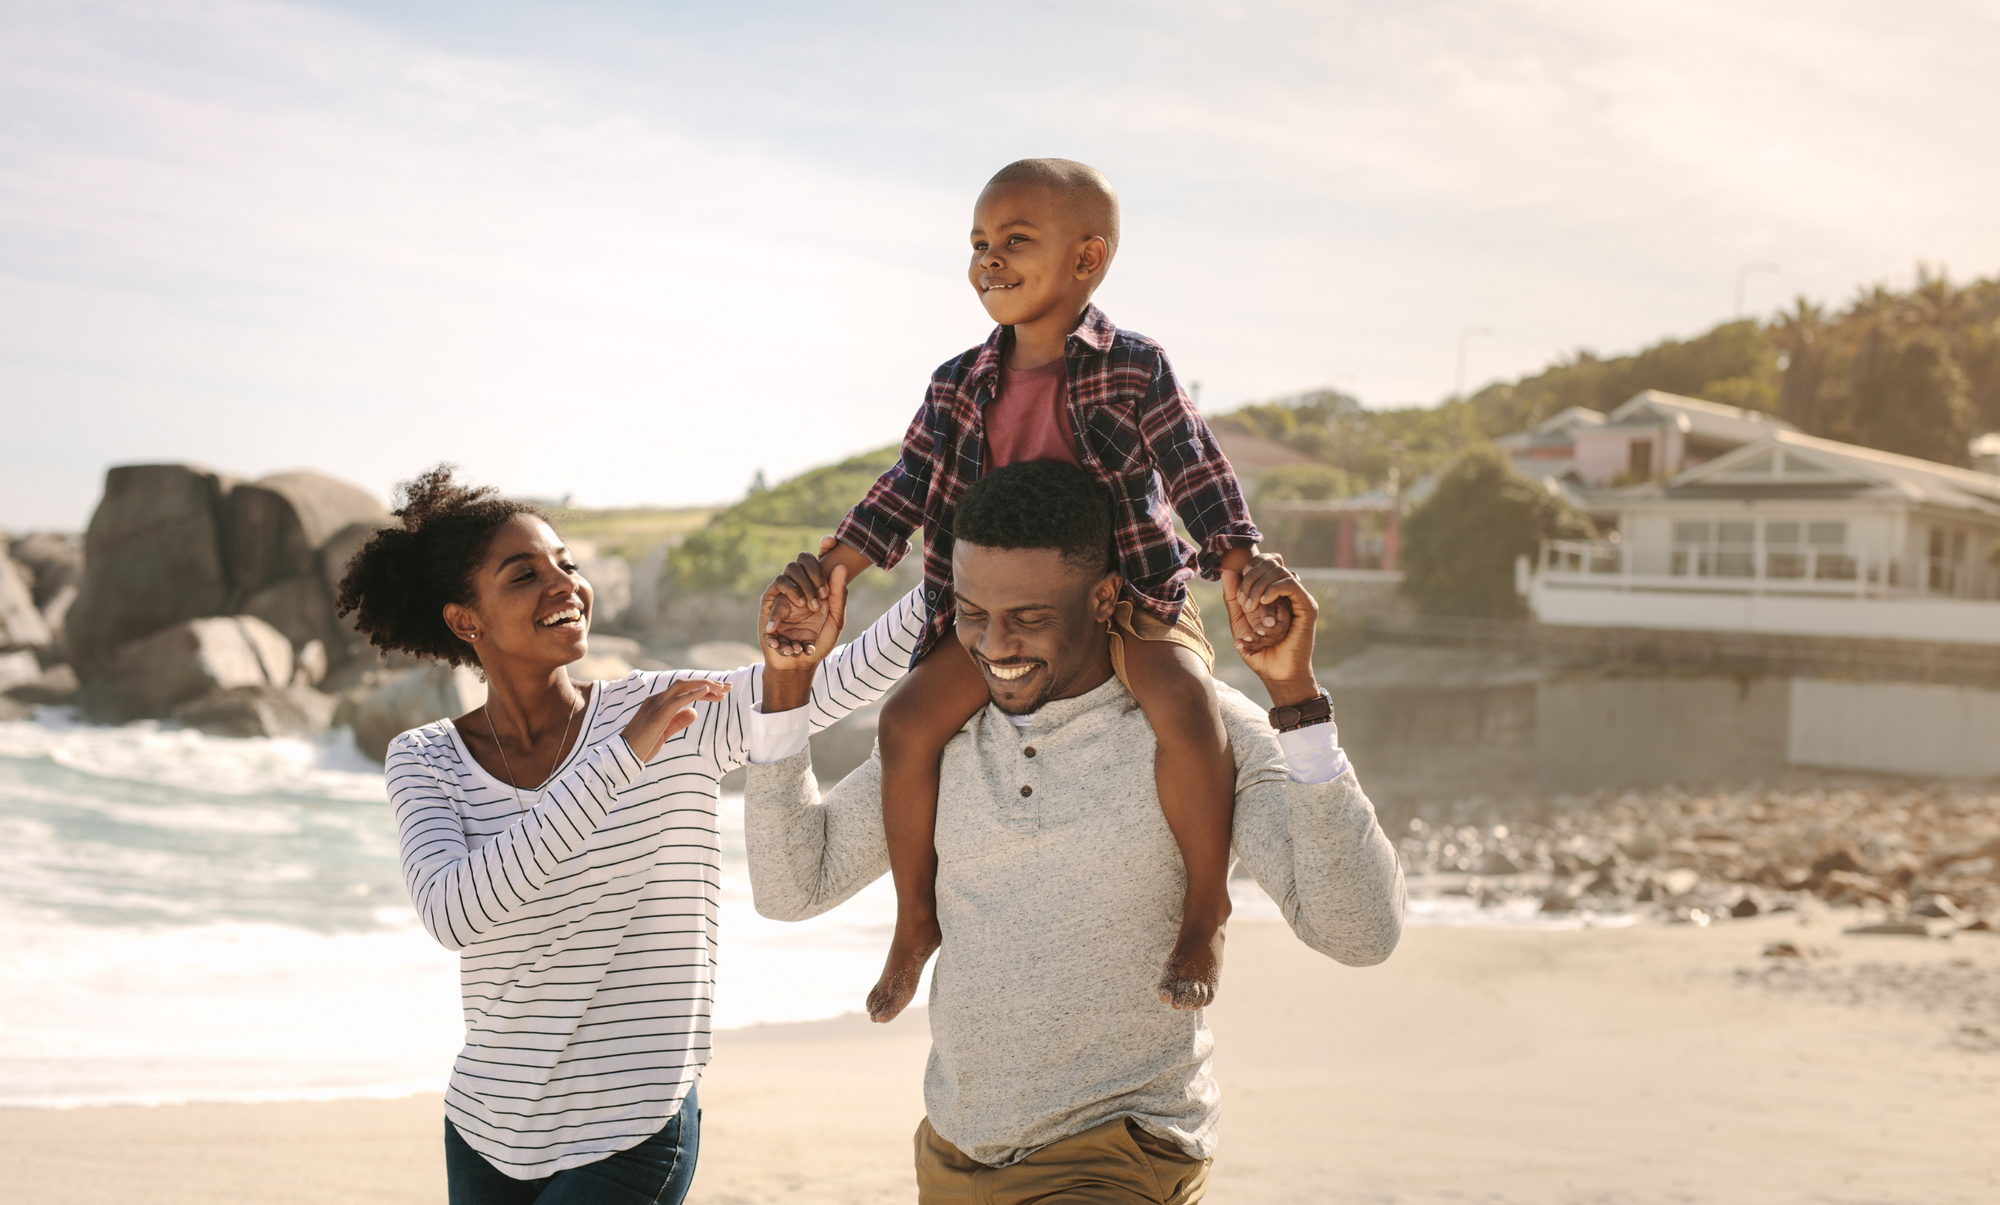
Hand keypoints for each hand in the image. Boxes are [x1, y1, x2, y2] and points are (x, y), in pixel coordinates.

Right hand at [622, 678, 730, 760]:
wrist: (623, 757)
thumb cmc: (642, 746)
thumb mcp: (665, 733)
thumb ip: (678, 721)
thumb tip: (694, 712)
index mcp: (657, 702)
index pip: (683, 690)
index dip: (703, 689)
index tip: (720, 693)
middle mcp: (656, 699)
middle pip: (685, 684)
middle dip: (708, 683)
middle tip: (728, 686)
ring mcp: (656, 705)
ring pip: (683, 687)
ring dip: (705, 686)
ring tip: (723, 689)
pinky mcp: (658, 714)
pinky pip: (678, 699)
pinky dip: (693, 693)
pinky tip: (707, 691)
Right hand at [765, 536, 869, 653]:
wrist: (797, 665)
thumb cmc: (817, 643)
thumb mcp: (835, 620)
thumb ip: (838, 595)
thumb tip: (841, 566)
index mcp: (817, 586)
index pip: (819, 558)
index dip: (825, 544)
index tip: (830, 541)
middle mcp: (800, 585)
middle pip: (802, 559)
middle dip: (815, 575)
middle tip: (823, 598)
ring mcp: (784, 592)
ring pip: (788, 570)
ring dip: (802, 588)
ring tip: (809, 608)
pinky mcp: (769, 603)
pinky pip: (775, 590)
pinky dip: (785, 602)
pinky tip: (793, 618)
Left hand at [1222, 566, 1319, 705]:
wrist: (1276, 675)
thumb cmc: (1259, 652)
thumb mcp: (1239, 621)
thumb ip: (1233, 598)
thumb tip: (1228, 570)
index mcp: (1274, 594)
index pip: (1263, 562)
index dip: (1248, 570)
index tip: (1238, 595)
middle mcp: (1288, 593)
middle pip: (1271, 562)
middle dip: (1250, 579)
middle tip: (1243, 603)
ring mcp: (1299, 598)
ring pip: (1279, 572)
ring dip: (1259, 588)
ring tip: (1250, 608)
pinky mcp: (1307, 607)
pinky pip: (1290, 584)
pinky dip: (1273, 589)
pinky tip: (1262, 602)